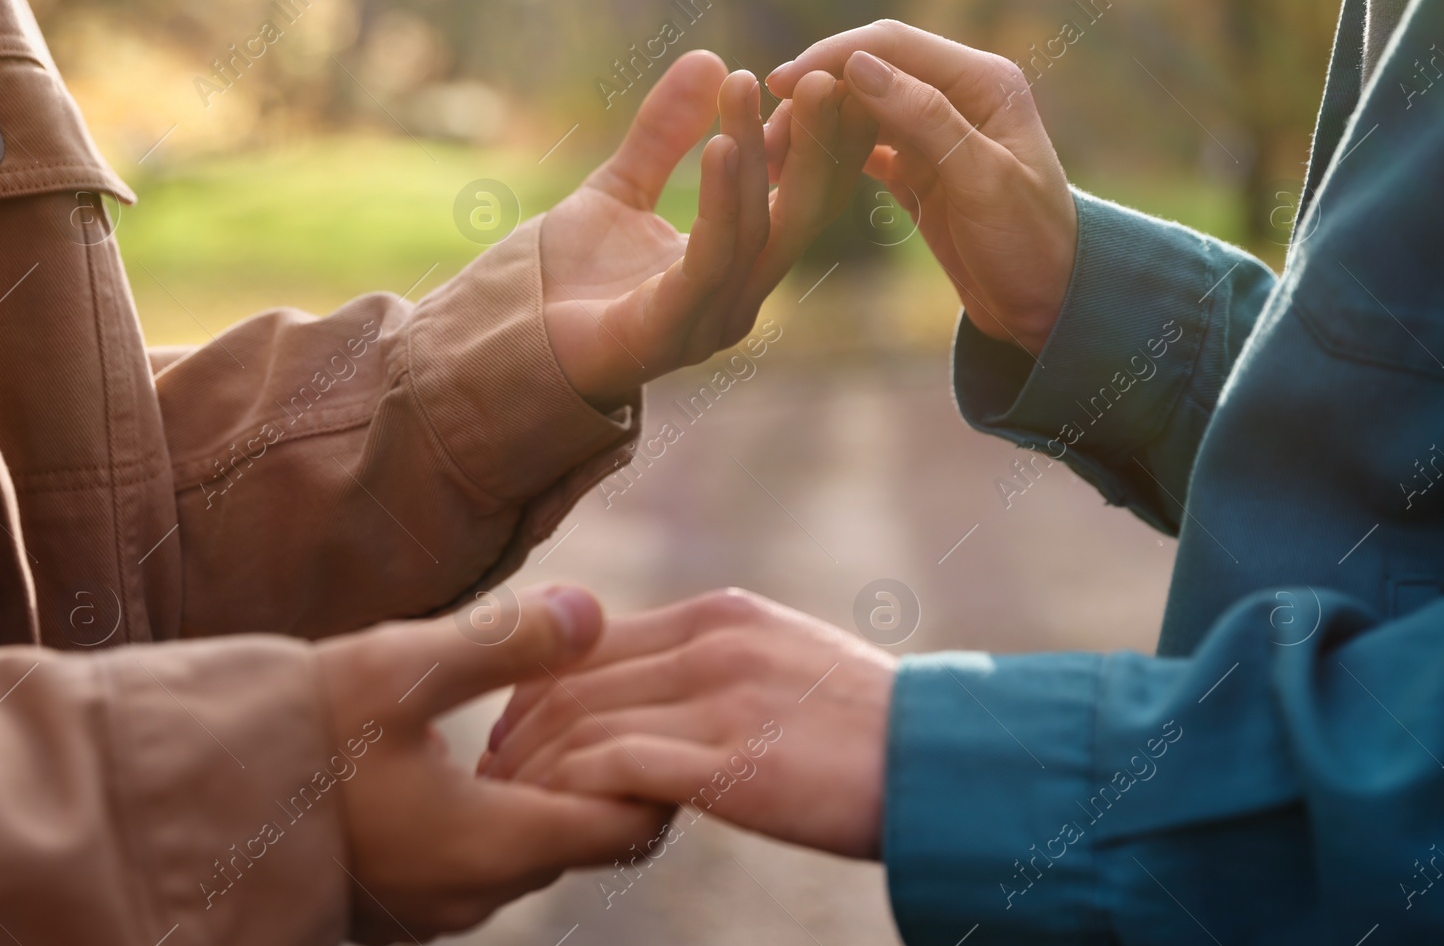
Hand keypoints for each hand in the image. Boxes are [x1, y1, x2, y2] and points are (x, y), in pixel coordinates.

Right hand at [314, 586, 668, 942]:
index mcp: (494, 846)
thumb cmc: (289, 735)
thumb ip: (504, 640)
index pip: (628, 827)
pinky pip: (479, 857)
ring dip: (544, 785)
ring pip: (530, 846)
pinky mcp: (397, 902)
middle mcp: (475, 894)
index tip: (653, 712)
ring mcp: (434, 908)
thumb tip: (591, 611)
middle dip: (601, 766)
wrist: (176, 809)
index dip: (656, 771)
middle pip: (583, 836)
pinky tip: (474, 748)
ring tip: (535, 711)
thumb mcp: (398, 669)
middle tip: (597, 693)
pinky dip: (498, 806)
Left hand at [477, 589, 895, 859]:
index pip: (588, 639)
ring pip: (581, 723)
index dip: (536, 687)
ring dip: (536, 774)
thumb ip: (718, 668)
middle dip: (518, 733)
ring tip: (519, 815)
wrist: (946, 762)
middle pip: (570, 678)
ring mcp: (719, 697)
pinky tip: (573, 831)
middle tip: (497, 781)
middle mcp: (710, 641)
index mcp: (719, 613)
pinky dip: (577, 798)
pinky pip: (614, 770)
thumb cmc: (869, 729)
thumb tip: (660, 699)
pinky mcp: (730, 760)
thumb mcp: (784, 666)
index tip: (517, 733)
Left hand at [541, 50, 874, 408]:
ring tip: (748, 86)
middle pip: (801, 216)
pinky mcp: (671, 330)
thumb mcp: (622, 186)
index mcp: (740, 269)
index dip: (817, 138)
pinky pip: (711, 260)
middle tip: (824, 74)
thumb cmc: (570, 278)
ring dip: (758, 153)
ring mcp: (710, 320)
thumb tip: (710, 58)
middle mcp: (739, 298)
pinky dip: (723, 202)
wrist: (512, 341)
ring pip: (755, 229)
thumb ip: (663, 133)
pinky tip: (723, 146)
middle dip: (818, 145)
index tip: (826, 71)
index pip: (800, 199)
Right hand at [768, 21, 1078, 355]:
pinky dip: (828, 157)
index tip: (778, 83)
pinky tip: (793, 176)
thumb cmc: (1032, 244)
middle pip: (867, 73)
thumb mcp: (982, 181)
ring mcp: (934, 132)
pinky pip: (862, 148)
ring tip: (770, 159)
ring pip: (857, 111)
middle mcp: (957, 95)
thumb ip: (925, 119)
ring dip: (814, 128)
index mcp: (982, 81)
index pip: (891, 45)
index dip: (831, 57)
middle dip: (812, 96)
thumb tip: (858, 66)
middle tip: (762, 135)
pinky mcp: (918, 170)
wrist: (1052, 305)